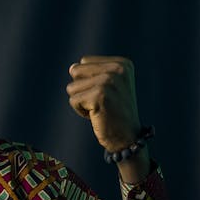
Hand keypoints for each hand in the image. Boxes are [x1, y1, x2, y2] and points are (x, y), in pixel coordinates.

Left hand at [66, 56, 149, 182]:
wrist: (128, 137)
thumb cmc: (114, 112)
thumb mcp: (108, 86)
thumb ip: (91, 73)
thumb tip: (71, 67)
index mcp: (121, 63)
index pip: (84, 62)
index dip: (87, 80)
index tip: (105, 94)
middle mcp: (117, 69)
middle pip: (75, 71)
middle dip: (81, 89)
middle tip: (100, 102)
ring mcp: (109, 81)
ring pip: (71, 87)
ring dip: (81, 102)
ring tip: (99, 108)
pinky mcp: (99, 95)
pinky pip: (73, 100)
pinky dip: (80, 111)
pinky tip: (97, 115)